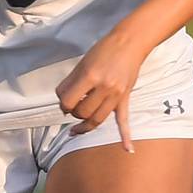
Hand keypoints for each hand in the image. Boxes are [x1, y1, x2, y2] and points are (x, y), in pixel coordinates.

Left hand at [54, 31, 147, 151]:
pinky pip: (125, 121)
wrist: (130, 43)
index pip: (68, 101)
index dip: (62, 103)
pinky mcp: (124, 99)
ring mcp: (116, 95)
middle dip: (72, 112)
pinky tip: (128, 149)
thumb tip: (64, 102)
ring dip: (84, 125)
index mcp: (90, 77)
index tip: (63, 100)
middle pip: (81, 113)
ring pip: (96, 120)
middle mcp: (104, 88)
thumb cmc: (103, 50)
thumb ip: (71, 83)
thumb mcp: (82, 64)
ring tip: (76, 127)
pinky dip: (126, 136)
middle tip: (72, 106)